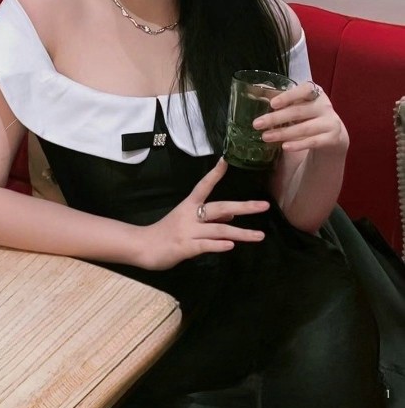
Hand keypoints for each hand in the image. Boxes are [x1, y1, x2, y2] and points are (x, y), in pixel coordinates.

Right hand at [137, 158, 269, 270]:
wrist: (143, 246)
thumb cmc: (166, 232)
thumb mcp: (187, 220)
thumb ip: (210, 218)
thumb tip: (232, 215)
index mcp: (189, 205)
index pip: (204, 186)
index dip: (215, 173)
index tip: (226, 160)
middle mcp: (190, 215)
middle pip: (220, 208)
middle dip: (243, 207)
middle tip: (264, 205)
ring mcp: (188, 231)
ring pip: (218, 230)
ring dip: (240, 233)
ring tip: (259, 236)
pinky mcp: (185, 247)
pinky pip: (205, 246)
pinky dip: (218, 246)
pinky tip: (230, 246)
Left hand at [253, 81, 348, 153]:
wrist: (332, 133)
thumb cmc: (308, 114)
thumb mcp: (298, 104)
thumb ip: (281, 99)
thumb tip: (254, 94)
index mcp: (315, 92)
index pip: (304, 90)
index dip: (288, 96)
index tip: (272, 104)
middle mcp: (324, 105)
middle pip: (298, 111)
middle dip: (276, 118)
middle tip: (257, 124)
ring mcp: (330, 122)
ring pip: (304, 128)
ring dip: (283, 133)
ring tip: (265, 137)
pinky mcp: (332, 138)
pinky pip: (313, 142)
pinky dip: (298, 144)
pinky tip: (284, 146)